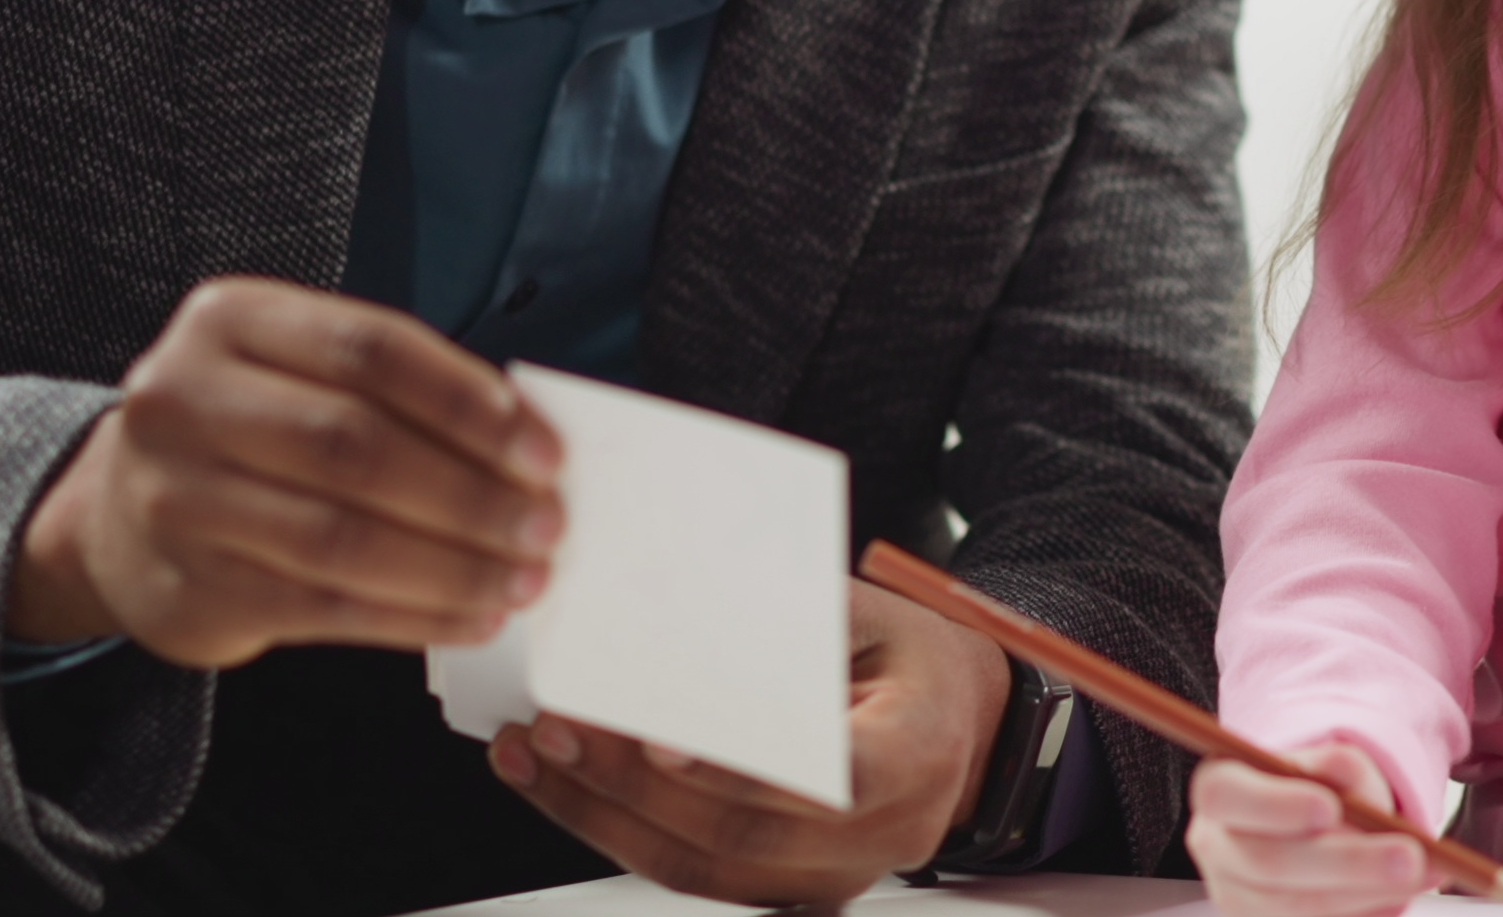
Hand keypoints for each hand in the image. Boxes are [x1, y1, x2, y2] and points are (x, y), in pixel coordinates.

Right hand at [6, 277, 564, 667]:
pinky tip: (471, 616)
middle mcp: (185, 400)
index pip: (372, 350)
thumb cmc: (250, 434)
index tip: (545, 452)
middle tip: (547, 525)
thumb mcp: (300, 374)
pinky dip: (414, 617)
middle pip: (357, 447)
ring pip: (343, 538)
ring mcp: (177, 498)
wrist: (118, 518)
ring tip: (523, 581)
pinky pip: (325, 607)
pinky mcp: (190, 587)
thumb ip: (397, 393)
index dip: (468, 403)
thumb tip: (532, 446)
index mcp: (230, 320)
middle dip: (472, 494)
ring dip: (454, 567)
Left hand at [491, 575, 1012, 902]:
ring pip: (707, 870)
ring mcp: (838, 876)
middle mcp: (883, 833)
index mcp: (916, 751)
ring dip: (605, 817)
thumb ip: (791, 622)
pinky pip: (701, 878)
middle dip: (633, 786)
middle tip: (557, 730)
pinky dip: (627, 834)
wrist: (967, 725)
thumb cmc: (914, 657)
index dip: (741, 771)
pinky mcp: (797, 891)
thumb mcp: (872, 614)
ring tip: (535, 758)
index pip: (829, 778)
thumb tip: (676, 614)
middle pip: (743, 833)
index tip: (658, 743)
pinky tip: (571, 791)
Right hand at [1187, 744, 1429, 916]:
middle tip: (1409, 857)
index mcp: (1219, 790)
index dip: (1274, 804)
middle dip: (1346, 862)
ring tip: (1426, 874)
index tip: (1329, 807)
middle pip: (1268, 862)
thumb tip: (1359, 793)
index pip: (1225, 795)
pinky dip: (1365, 915)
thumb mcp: (1331, 764)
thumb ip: (1342, 768)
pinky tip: (1397, 898)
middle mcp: (1218, 849)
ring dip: (1367, 893)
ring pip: (1297, 906)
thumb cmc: (1321, 788)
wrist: (1314, 830)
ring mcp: (1238, 900)